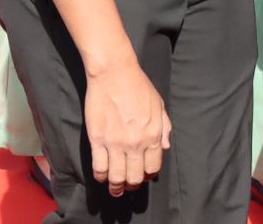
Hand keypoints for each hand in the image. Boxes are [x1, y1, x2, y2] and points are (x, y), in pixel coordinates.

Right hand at [84, 62, 171, 196]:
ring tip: (115, 188)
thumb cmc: (139, 87)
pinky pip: (99, 167)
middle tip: (128, 186)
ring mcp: (116, 143)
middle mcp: (136, 143)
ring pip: (116, 177)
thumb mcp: (159, 105)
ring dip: (116, 187)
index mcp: (153, 134)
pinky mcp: (97, 140)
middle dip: (132, 186)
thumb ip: (165, 128)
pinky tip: (102, 176)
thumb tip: (166, 147)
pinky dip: (101, 176)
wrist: (115, 74)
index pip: (153, 167)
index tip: (144, 176)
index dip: (149, 175)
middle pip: (135, 177)